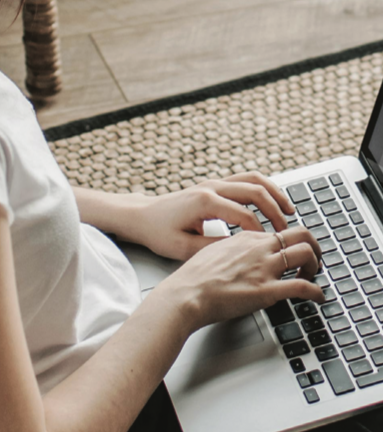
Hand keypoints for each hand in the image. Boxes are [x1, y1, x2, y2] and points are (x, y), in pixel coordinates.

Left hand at [130, 172, 294, 260]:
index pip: (244, 215)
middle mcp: (211, 187)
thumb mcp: (184, 248)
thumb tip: (243, 251)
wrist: (142, 216)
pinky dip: (263, 189)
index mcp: (204, 203)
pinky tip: (273, 203)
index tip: (270, 247)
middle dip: (275, 210)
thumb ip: (215, 248)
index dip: (260, 232)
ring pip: (253, 180)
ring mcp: (212, 183)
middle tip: (287, 229)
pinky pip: (245, 180)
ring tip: (290, 210)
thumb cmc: (159, 233)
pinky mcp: (213, 184)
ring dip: (274, 193)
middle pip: (254, 191)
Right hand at [160, 222, 323, 329]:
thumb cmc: (194, 278)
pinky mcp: (267, 290)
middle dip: (314, 247)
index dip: (292, 243)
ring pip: (306, 253)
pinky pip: (303, 287)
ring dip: (316, 266)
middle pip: (301, 234)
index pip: (280, 232)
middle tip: (314, 260)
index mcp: (246, 239)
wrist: (187, 293)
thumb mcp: (213, 252)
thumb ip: (232, 252)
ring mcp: (264, 268)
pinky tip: (318, 298)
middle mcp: (259, 248)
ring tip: (314, 277)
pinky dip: (317, 292)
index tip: (293, 255)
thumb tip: (241, 258)